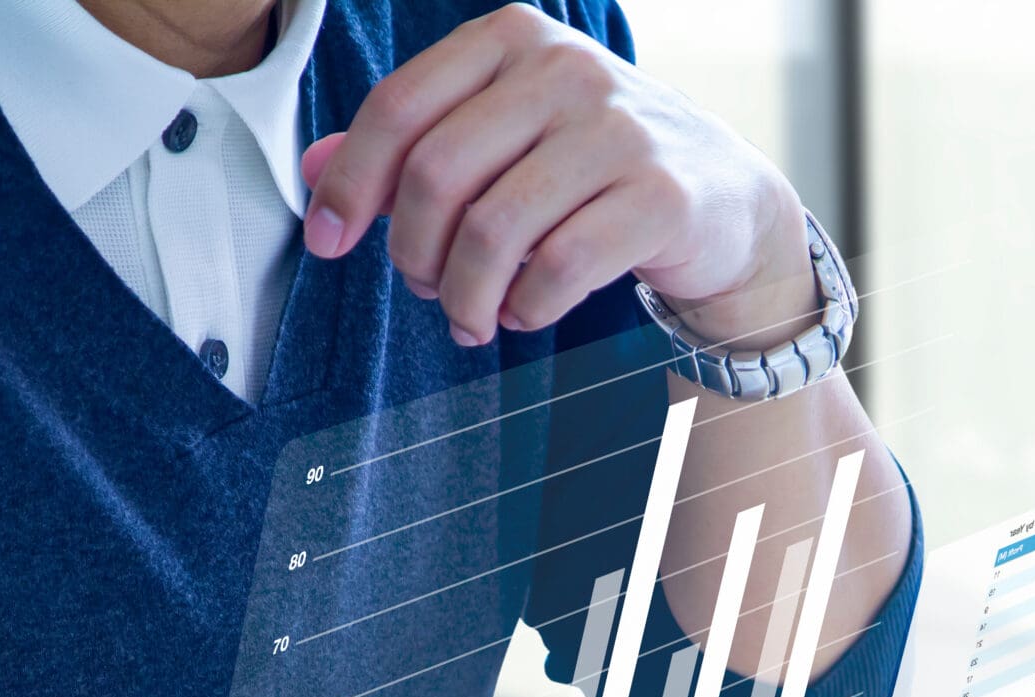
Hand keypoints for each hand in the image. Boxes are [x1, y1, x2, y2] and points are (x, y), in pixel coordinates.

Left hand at [299, 4, 818, 349]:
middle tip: (424, 289)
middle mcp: (566, 69)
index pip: (399, 109)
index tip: (328, 244)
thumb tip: (312, 169)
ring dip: (465, 295)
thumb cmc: (588, 167)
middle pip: (436, 175)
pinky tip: (526, 313)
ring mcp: (618, 129)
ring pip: (494, 230)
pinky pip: (559, 267)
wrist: (721, 196)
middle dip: (413, 252)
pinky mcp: (660, 196)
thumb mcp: (501, 135)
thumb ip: (411, 146)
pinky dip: (527, 308)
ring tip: (470, 319)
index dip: (350, 186)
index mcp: (512, 40)